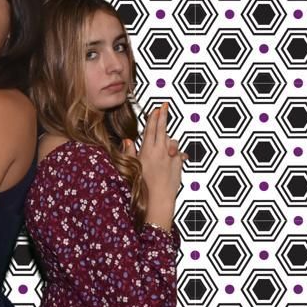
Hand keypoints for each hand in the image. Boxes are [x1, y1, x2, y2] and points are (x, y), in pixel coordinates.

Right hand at [131, 102, 183, 221]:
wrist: (158, 200)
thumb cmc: (142, 187)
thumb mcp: (131, 168)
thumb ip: (130, 153)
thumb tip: (127, 141)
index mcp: (147, 151)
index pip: (151, 129)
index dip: (154, 117)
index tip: (157, 108)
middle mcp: (160, 152)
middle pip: (163, 129)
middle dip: (164, 116)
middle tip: (165, 106)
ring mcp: (171, 157)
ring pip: (172, 141)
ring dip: (168, 139)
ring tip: (164, 143)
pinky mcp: (178, 165)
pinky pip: (179, 154)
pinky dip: (175, 153)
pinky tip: (173, 156)